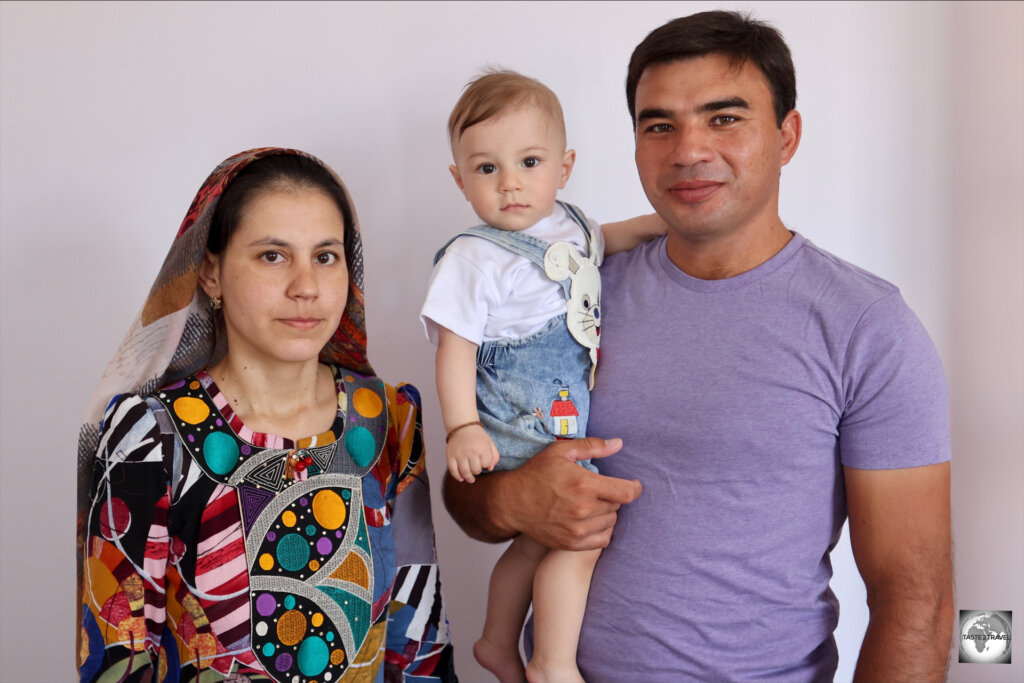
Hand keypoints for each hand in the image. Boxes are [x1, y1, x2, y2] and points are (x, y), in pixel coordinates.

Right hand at [445, 424, 499, 482]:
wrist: (463, 427)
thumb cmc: (478, 438)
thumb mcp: (490, 444)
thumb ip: (495, 457)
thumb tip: (489, 469)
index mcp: (482, 448)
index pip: (486, 464)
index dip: (485, 464)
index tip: (483, 460)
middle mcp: (470, 451)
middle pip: (476, 470)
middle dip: (477, 471)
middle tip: (476, 468)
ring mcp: (459, 454)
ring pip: (465, 472)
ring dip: (468, 477)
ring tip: (471, 479)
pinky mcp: (450, 455)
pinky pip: (453, 470)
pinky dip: (457, 476)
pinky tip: (461, 478)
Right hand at [497, 437, 641, 549]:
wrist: (511, 503)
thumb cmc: (536, 473)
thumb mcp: (561, 451)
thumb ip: (592, 447)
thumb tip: (619, 444)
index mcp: (584, 484)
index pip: (627, 492)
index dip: (635, 487)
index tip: (633, 484)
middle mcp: (584, 509)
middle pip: (617, 506)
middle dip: (612, 496)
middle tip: (598, 490)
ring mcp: (578, 529)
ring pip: (611, 522)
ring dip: (607, 513)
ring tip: (591, 504)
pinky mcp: (572, 543)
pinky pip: (602, 540)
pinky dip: (602, 530)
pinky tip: (591, 520)